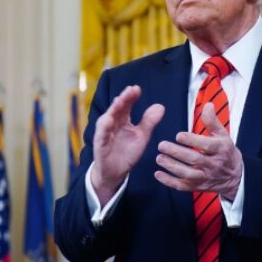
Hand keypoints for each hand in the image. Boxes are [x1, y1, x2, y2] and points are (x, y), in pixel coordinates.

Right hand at [91, 85, 164, 202]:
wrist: (116, 173)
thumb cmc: (127, 152)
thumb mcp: (142, 136)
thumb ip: (149, 121)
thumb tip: (160, 106)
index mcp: (123, 120)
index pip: (126, 105)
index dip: (131, 96)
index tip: (137, 89)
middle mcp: (112, 124)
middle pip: (117, 108)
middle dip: (123, 98)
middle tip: (131, 90)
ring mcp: (105, 134)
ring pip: (107, 119)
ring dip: (112, 109)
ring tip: (120, 101)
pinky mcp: (100, 145)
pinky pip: (101, 135)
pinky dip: (104, 128)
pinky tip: (108, 120)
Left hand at [154, 103, 242, 199]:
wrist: (234, 176)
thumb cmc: (225, 151)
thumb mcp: (223, 134)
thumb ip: (213, 120)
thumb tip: (208, 105)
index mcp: (220, 149)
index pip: (206, 146)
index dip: (192, 141)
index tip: (178, 135)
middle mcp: (213, 164)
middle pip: (194, 159)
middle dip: (177, 153)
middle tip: (162, 145)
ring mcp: (205, 177)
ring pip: (187, 174)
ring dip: (172, 167)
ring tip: (159, 158)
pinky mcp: (198, 187)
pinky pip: (183, 186)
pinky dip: (170, 182)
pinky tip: (158, 174)